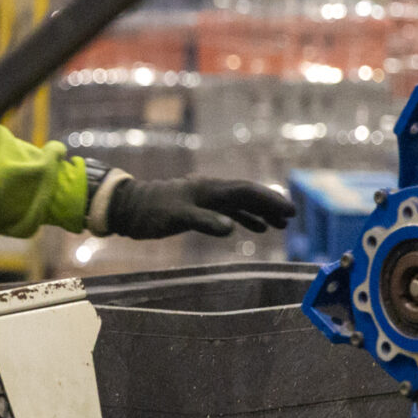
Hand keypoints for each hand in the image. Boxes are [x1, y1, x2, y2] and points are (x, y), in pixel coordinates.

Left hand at [105, 176, 295, 239]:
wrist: (126, 207)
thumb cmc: (149, 212)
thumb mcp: (176, 217)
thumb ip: (204, 221)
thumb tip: (231, 228)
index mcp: (208, 189)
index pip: (246, 192)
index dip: (269, 200)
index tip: (289, 211)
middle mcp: (210, 190)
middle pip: (247, 195)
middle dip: (270, 204)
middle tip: (291, 217)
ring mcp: (204, 198)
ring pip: (240, 203)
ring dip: (260, 212)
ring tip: (280, 225)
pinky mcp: (198, 207)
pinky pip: (228, 210)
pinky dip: (244, 218)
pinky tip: (256, 228)